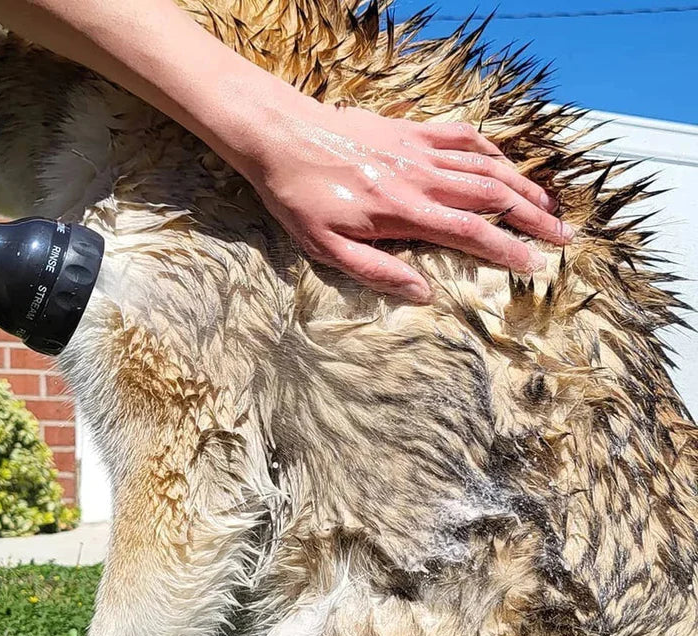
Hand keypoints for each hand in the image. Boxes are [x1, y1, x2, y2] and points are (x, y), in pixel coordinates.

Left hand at [238, 99, 571, 302]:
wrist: (281, 136)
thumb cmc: (299, 197)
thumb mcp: (327, 247)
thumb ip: (378, 271)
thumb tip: (424, 294)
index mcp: (404, 211)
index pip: (472, 233)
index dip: (509, 250)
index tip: (536, 266)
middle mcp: (422, 177)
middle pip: (493, 196)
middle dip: (533, 219)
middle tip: (562, 238)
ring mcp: (419, 149)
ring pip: (486, 166)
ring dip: (523, 186)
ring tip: (550, 206)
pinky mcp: (411, 131)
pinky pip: (462, 136)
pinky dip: (490, 150)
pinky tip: (504, 163)